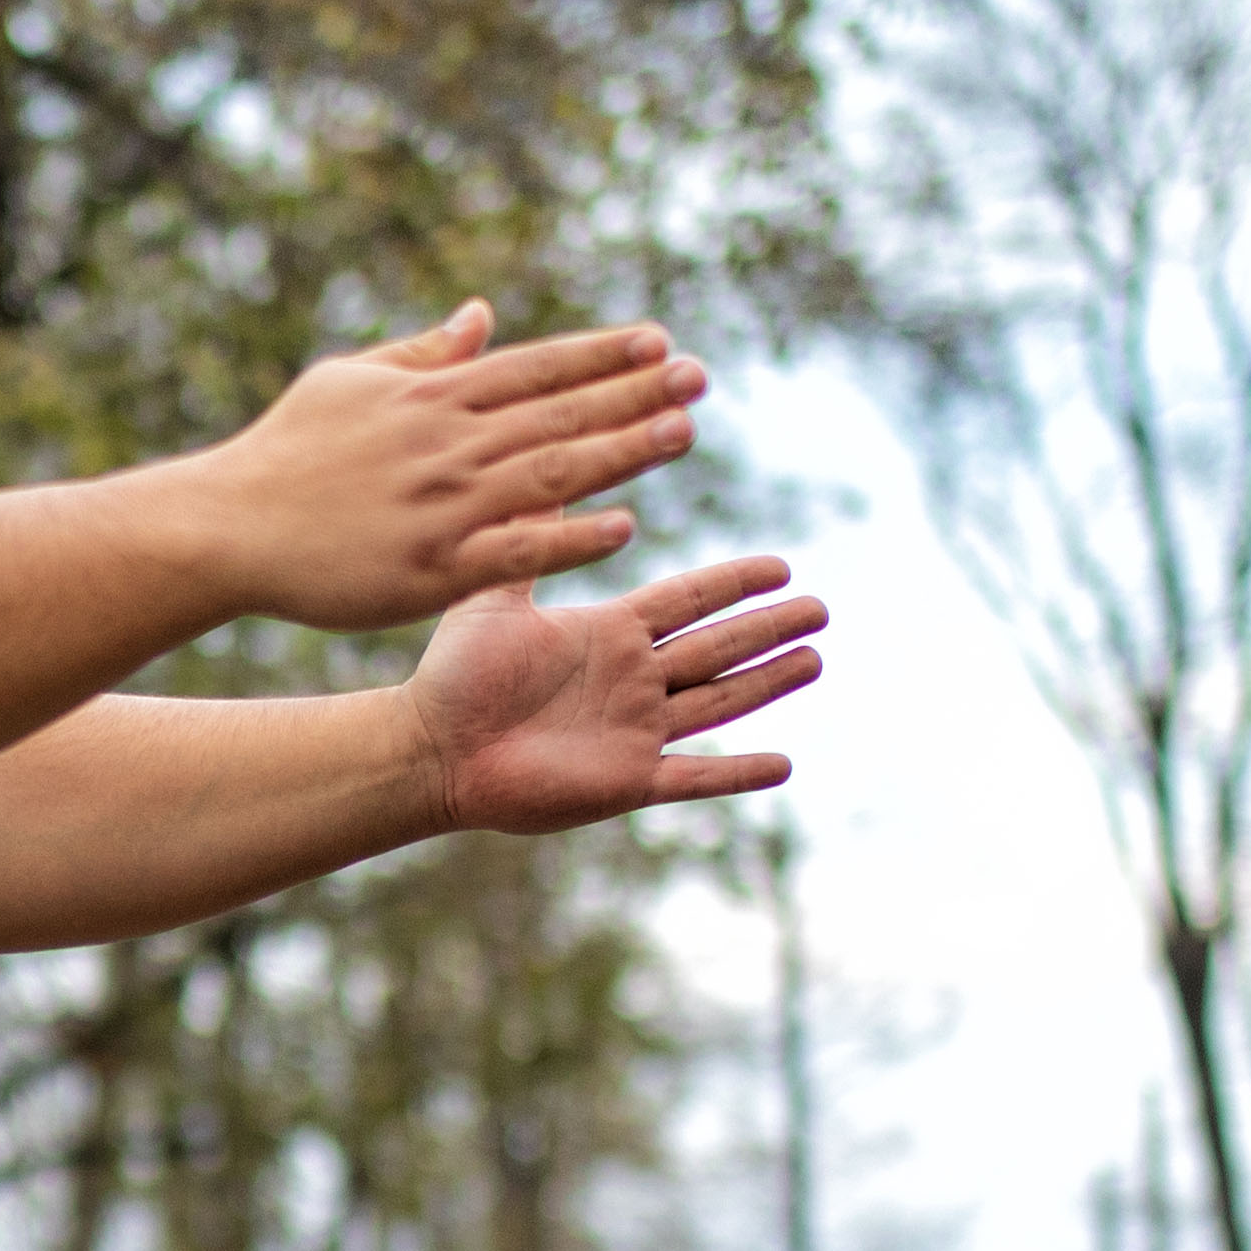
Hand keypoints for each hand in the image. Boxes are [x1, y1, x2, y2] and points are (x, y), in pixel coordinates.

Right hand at [194, 303, 708, 632]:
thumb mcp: (350, 381)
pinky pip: (517, 552)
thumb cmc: (284, 453)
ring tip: (683, 433)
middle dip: (636, 394)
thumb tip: (485, 314)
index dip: (602, 355)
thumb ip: (425, 352)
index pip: (536, 368)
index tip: (659, 343)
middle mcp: (447, 445)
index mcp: (431, 397)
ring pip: (552, 474)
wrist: (226, 528)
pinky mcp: (431, 570)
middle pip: (560, 414)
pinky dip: (571, 538)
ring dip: (624, 453)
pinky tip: (623, 527)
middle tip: (699, 378)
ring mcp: (443, 508)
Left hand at [410, 553, 824, 833]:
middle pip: (717, 647)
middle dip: (768, 628)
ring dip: (767, 682)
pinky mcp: (625, 780)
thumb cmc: (453, 675)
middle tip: (820, 608)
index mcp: (608, 634)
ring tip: (814, 659)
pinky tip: (783, 766)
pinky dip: (737, 773)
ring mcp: (633, 731)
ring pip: (718, 702)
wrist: (430, 748)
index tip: (781, 566)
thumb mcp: (495, 596)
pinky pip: (694, 778)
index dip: (734, 583)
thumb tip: (534, 470)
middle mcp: (631, 680)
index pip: (688, 600)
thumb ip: (527, 540)